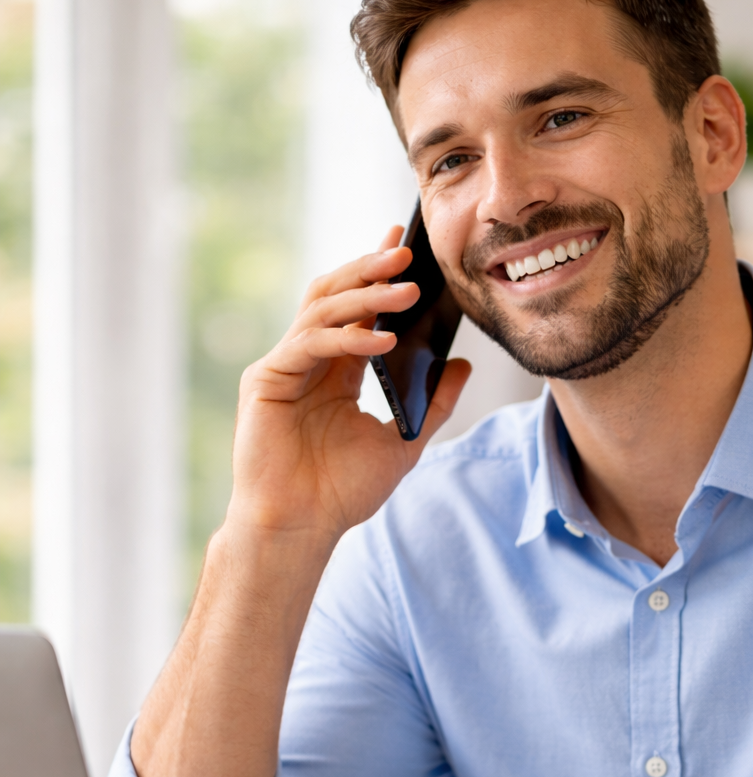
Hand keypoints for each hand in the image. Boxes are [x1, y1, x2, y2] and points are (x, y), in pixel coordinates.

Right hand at [227, 226, 470, 549]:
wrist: (301, 528)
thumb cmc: (342, 493)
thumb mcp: (404, 442)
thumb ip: (434, 404)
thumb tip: (463, 365)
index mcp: (335, 370)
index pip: (357, 308)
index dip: (377, 274)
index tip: (408, 247)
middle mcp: (307, 360)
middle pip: (335, 295)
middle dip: (370, 269)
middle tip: (408, 251)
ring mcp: (284, 366)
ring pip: (322, 310)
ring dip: (365, 295)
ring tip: (407, 289)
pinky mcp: (266, 380)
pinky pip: (310, 343)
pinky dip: (348, 337)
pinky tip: (383, 338)